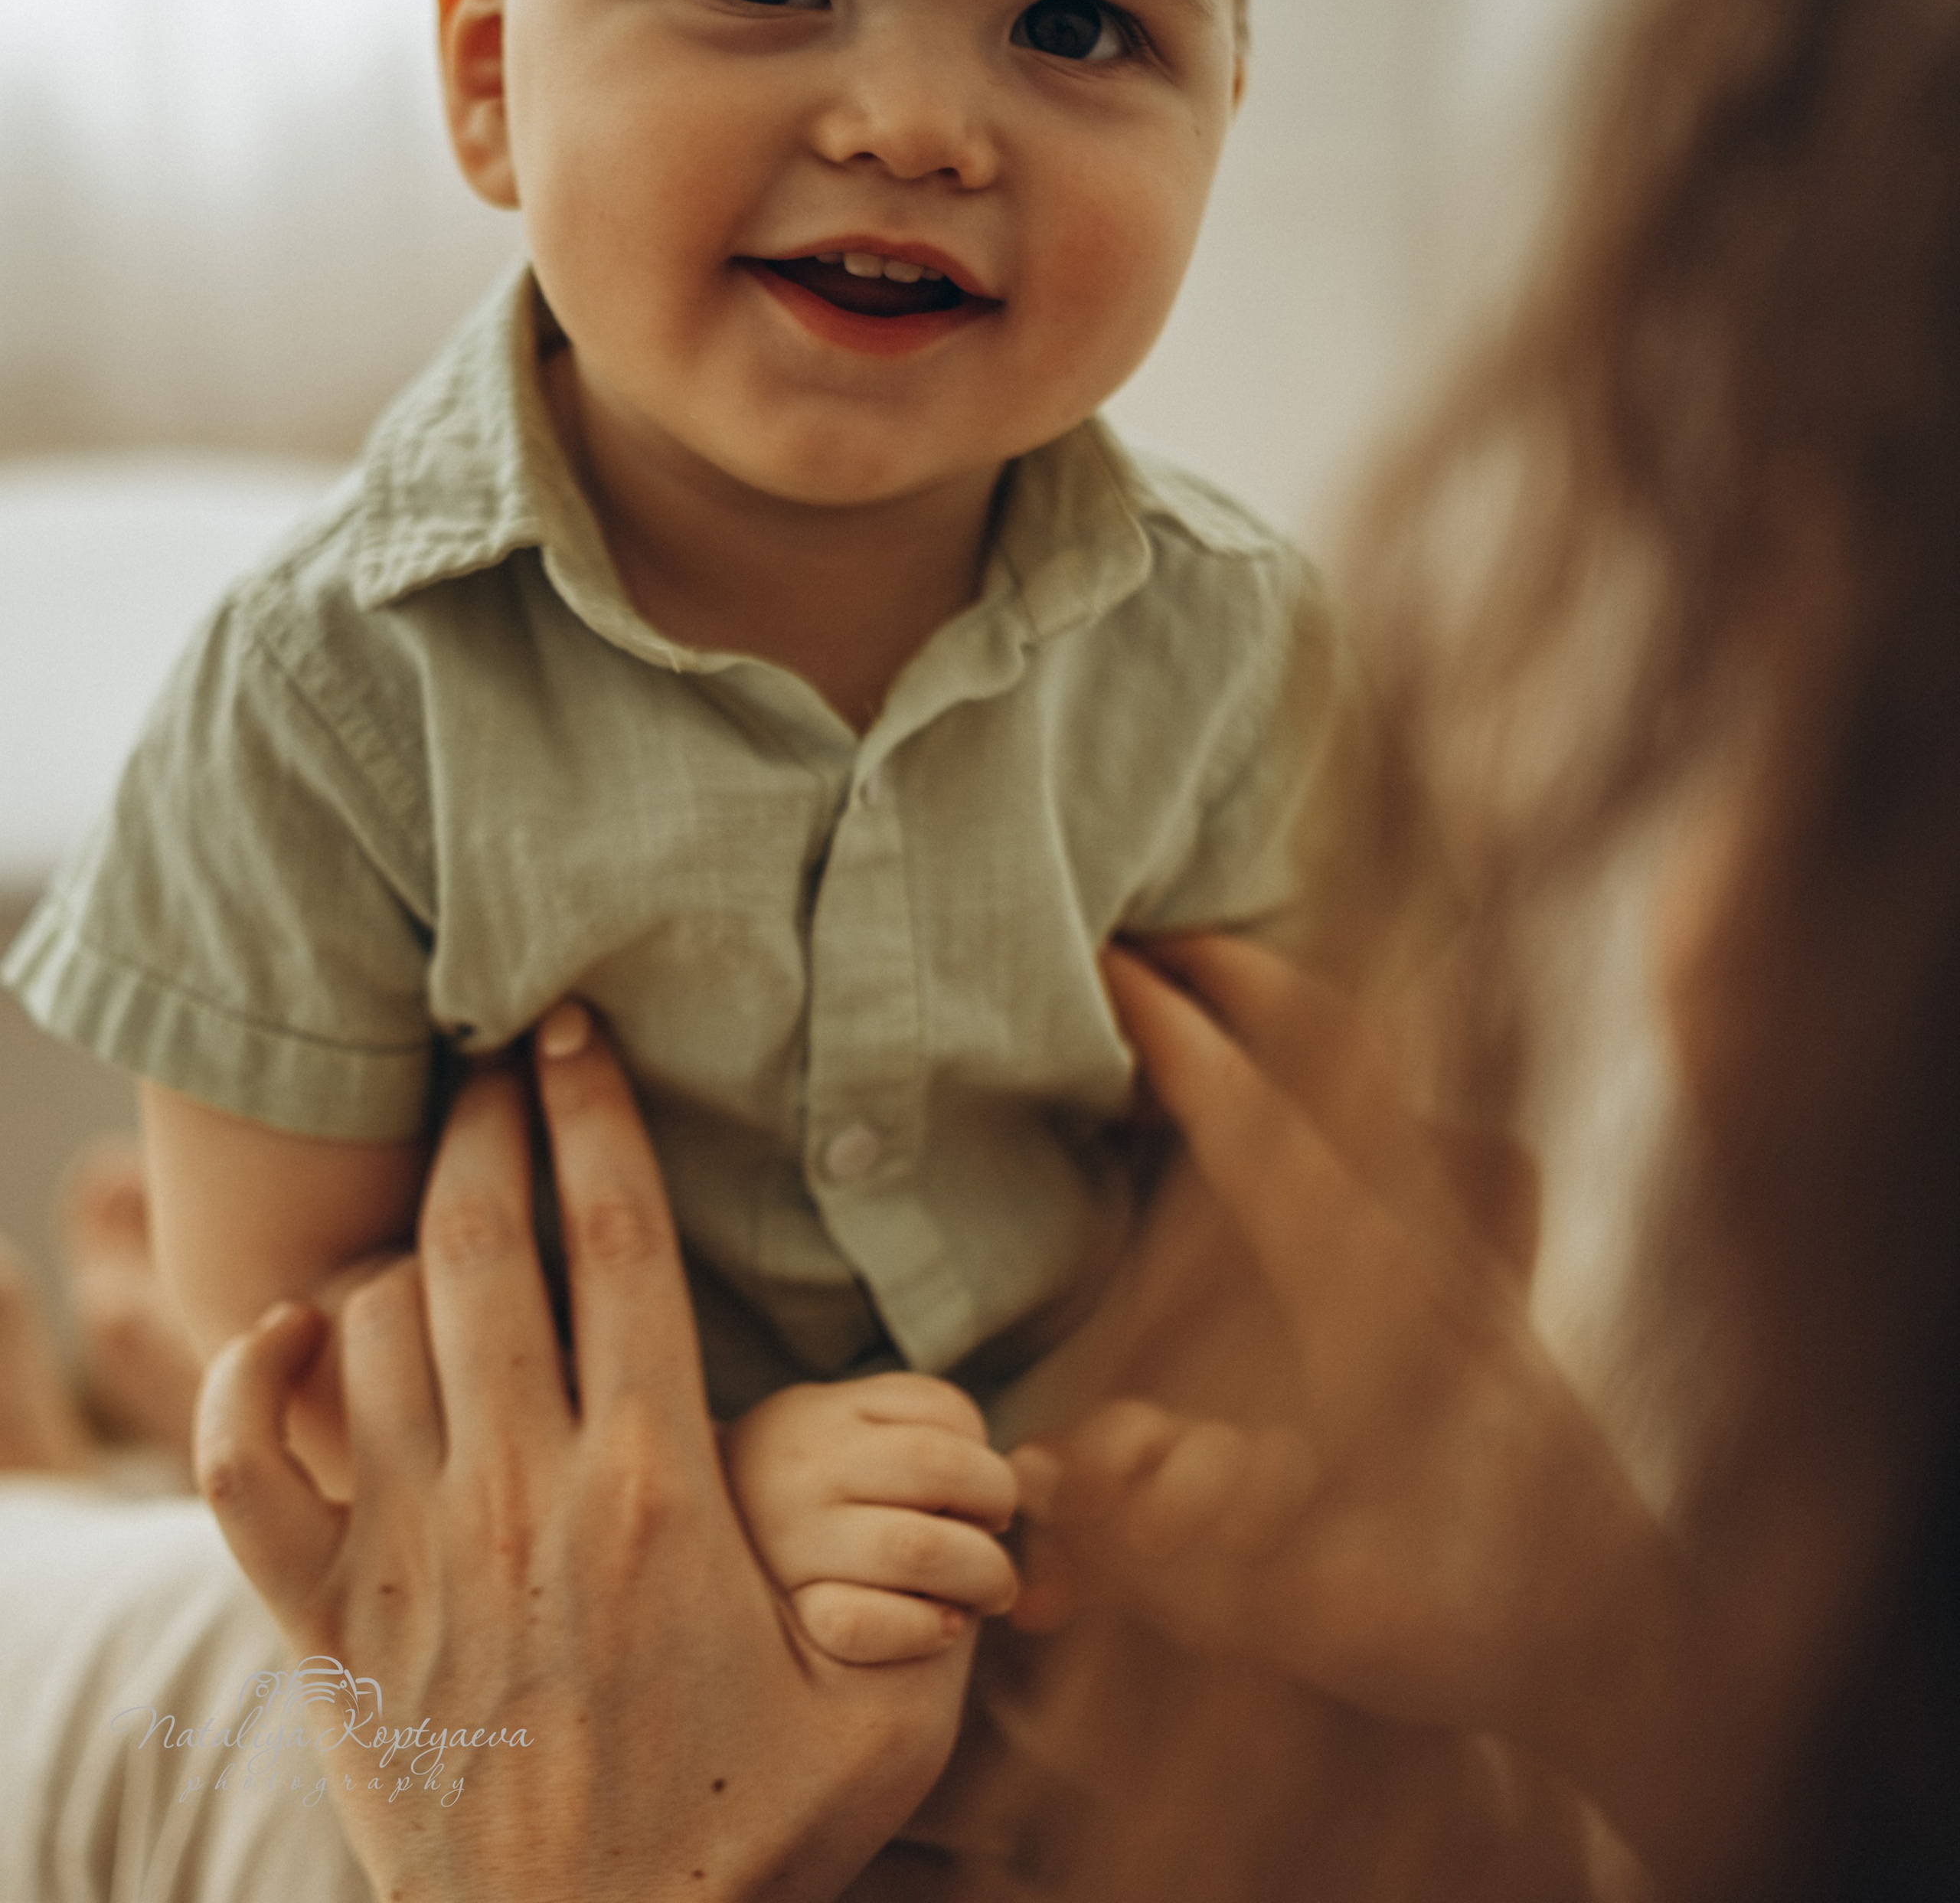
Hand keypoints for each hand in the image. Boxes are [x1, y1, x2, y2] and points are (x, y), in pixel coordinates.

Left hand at [195, 1003, 967, 1902]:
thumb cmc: (740, 1847)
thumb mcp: (886, 1723)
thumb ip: (941, 1596)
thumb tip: (993, 1493)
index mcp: (657, 1491)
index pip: (623, 1243)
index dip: (597, 1114)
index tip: (577, 1030)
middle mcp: (522, 1497)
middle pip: (487, 1244)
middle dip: (488, 1122)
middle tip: (495, 1055)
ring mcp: (410, 1560)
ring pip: (379, 1330)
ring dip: (403, 1246)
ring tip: (438, 1206)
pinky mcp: (329, 1633)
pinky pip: (250, 1472)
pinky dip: (251, 1383)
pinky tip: (290, 1329)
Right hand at [724, 1370, 1019, 1661]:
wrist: (683, 1553)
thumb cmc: (801, 1492)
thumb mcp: (839, 1433)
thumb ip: (917, 1434)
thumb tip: (1027, 1478)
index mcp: (821, 1412)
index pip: (943, 1411)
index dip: (985, 1450)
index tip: (983, 1487)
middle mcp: (803, 1468)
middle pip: (942, 1468)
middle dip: (998, 1503)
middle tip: (1000, 1534)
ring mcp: (792, 1543)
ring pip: (919, 1546)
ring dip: (982, 1571)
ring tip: (991, 1589)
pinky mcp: (789, 1616)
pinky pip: (867, 1625)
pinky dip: (922, 1629)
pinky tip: (942, 1627)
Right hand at [1008, 938, 1749, 1890]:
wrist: (1631, 1642)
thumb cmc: (1469, 1623)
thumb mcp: (1297, 1608)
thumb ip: (1161, 1538)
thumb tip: (1052, 1464)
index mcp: (1369, 1297)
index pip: (1255, 1128)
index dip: (1177, 1038)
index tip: (1110, 964)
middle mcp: (1428, 1248)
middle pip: (1344, 1056)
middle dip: (1246, 974)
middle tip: (1157, 935)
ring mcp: (1476, 1258)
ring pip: (1398, 1081)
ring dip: (1309, 1016)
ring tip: (1234, 987)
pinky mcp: (1497, 1287)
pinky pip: (1427, 1133)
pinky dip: (1364, 1083)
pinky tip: (1330, 1113)